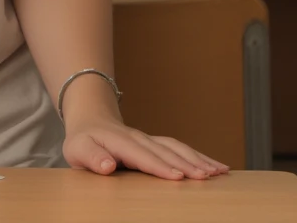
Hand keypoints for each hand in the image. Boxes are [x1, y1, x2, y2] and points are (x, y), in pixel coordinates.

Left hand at [62, 114, 228, 179]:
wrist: (90, 120)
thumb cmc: (83, 141)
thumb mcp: (77, 149)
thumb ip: (92, 157)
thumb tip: (107, 166)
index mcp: (120, 142)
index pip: (142, 155)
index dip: (160, 166)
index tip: (178, 177)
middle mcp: (139, 138)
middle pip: (166, 151)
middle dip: (187, 164)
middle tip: (208, 177)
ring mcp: (150, 140)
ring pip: (177, 148)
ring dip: (198, 159)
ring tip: (219, 172)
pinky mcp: (157, 144)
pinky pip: (179, 149)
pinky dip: (198, 156)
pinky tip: (216, 166)